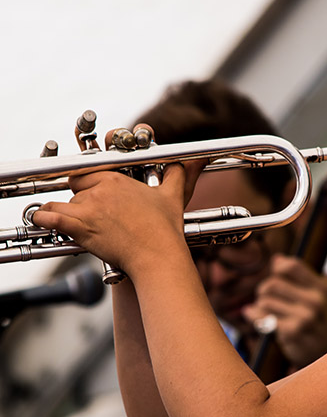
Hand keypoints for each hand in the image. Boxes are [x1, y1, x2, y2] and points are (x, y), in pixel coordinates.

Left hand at [32, 162, 189, 276]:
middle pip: (76, 189)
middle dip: (80, 200)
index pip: (89, 173)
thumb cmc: (165, 228)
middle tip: (90, 213)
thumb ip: (178, 174)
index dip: (89, 184)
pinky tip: (41, 218)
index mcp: (117, 179)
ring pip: (64, 204)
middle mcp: (100, 190)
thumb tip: (196, 160)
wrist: (158, 255)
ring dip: (66, 213)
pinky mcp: (81, 228)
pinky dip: (44, 218)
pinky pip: (52, 218)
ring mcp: (89, 208)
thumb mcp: (173, 195)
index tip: (90, 192)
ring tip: (72, 222)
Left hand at [242, 254, 326, 368]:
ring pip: (265, 300)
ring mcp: (305, 318)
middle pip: (273, 283)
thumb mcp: (318, 296)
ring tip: (269, 313)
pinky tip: (260, 320)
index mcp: (323, 288)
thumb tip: (276, 259)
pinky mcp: (292, 333)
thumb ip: (298, 277)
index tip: (276, 276)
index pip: (291, 266)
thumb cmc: (319, 322)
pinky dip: (256, 317)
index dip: (277, 268)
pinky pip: (262, 318)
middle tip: (266, 298)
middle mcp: (316, 301)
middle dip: (264, 290)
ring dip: (261, 306)